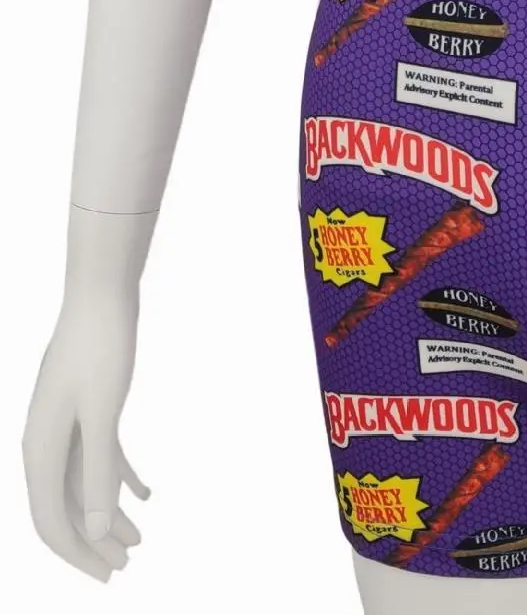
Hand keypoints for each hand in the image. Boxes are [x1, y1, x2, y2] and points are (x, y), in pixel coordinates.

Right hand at [23, 287, 149, 580]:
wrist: (101, 292)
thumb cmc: (100, 348)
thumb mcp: (102, 414)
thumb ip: (98, 474)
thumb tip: (97, 532)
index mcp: (39, 448)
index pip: (51, 521)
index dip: (79, 554)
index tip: (109, 575)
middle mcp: (44, 441)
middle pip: (65, 508)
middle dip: (94, 541)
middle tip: (127, 566)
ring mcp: (62, 423)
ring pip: (82, 484)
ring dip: (107, 513)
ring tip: (140, 539)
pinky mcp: (83, 406)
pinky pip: (96, 455)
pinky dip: (118, 478)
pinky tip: (146, 494)